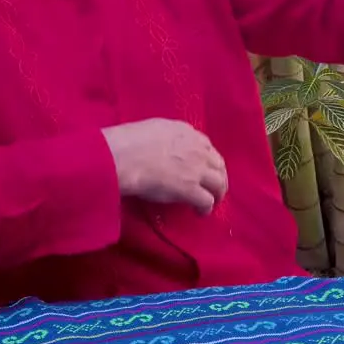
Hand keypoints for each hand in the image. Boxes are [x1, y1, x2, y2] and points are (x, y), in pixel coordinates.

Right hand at [102, 118, 227, 214]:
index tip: (202, 169)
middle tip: (213, 188)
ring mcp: (197, 169)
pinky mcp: (191, 189)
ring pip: (219, 183)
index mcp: (185, 131)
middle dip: (218, 177)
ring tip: (211, 202)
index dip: (206, 159)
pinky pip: (207, 201)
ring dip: (217, 194)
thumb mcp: (153, 130)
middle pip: (218, 164)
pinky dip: (206, 208)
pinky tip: (199, 213)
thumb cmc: (127, 143)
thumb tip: (164, 149)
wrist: (123, 157)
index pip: (206, 146)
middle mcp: (197, 148)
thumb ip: (166, 138)